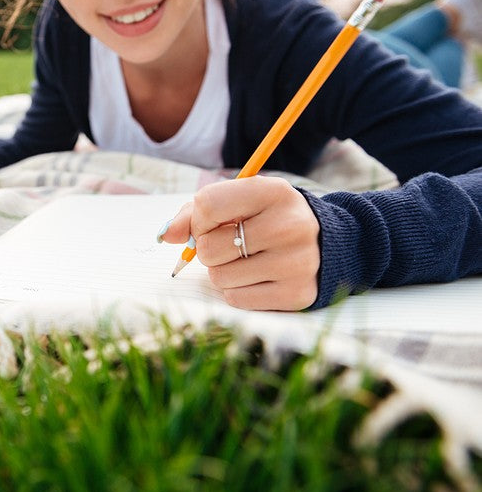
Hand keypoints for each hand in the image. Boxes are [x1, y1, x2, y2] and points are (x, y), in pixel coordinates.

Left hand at [160, 176, 320, 310]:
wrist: (325, 243)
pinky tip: (258, 276)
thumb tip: (166, 234)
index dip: (198, 219)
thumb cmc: (267, 218)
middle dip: (209, 249)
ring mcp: (296, 263)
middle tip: (230, 244)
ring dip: (222, 271)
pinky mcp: (297, 294)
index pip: (207, 205)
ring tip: (246, 259)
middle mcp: (289, 226)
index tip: (211, 223)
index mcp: (273, 192)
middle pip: (209, 247)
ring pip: (219, 277)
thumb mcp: (239, 201)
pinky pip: (236, 299)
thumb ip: (196, 212)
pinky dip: (237, 290)